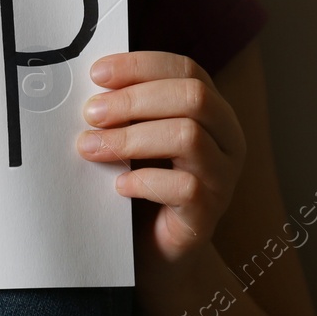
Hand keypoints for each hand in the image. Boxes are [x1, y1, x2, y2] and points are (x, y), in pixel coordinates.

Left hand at [75, 51, 245, 272]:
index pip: (186, 70)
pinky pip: (185, 187)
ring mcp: (222, 178)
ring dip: (131, 138)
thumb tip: (90, 87)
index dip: (141, 66)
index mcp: (212, 111)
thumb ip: (124, 110)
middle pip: (193, 97)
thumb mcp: (134, 137)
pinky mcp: (208, 214)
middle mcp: (227, 139)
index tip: (97, 73)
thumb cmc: (141, 181)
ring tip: (92, 147)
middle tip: (91, 113)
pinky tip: (118, 185)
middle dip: (134, 100)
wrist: (152, 249)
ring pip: (189, 137)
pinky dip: (145, 181)